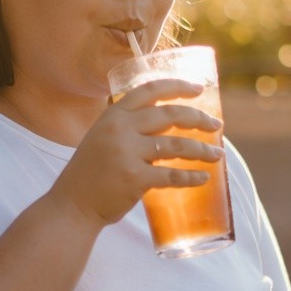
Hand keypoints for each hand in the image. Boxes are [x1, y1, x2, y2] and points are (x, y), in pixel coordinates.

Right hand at [51, 78, 223, 227]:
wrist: (72, 205)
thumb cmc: (91, 174)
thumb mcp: (103, 138)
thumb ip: (129, 128)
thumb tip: (168, 124)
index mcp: (113, 115)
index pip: (150, 89)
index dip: (177, 86)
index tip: (198, 88)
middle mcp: (120, 129)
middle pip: (170, 115)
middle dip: (199, 118)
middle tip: (216, 125)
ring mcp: (127, 153)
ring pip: (177, 145)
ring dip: (202, 149)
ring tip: (217, 155)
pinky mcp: (134, 179)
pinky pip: (172, 176)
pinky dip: (191, 177)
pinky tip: (203, 178)